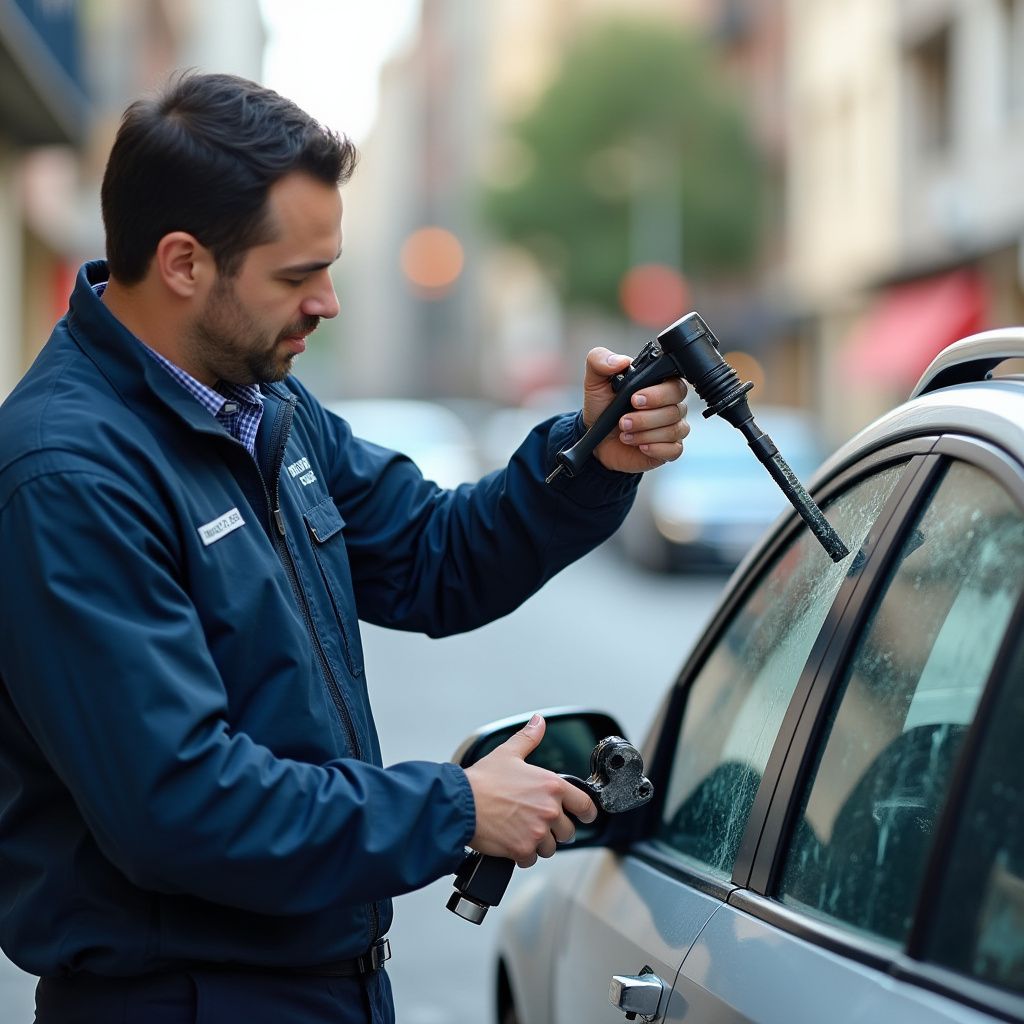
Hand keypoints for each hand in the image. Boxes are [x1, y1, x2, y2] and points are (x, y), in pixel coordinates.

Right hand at [464, 715, 596, 868]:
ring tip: (521, 830)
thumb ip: (529, 738)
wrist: (461, 803)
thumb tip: (539, 722)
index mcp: (551, 786)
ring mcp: (537, 832)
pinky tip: (511, 842)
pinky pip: (531, 860)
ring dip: (538, 843)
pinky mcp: (522, 849)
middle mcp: (549, 810)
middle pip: (568, 831)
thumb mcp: (508, 752)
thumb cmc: (483, 779)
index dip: (587, 812)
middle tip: (537, 822)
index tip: (586, 816)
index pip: (585, 805)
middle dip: (555, 829)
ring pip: (549, 847)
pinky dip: (522, 855)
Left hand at [582, 347, 688, 473]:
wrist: (597, 440)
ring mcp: (673, 427)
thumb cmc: (602, 408)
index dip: (658, 393)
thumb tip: (620, 361)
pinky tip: (640, 446)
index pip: (675, 384)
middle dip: (647, 417)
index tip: (634, 399)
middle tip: (623, 420)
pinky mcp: (669, 449)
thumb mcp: (595, 381)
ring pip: (674, 430)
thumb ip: (600, 360)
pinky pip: (674, 450)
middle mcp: (671, 404)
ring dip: (645, 433)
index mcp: (659, 384)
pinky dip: (655, 448)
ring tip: (624, 433)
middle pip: (676, 408)